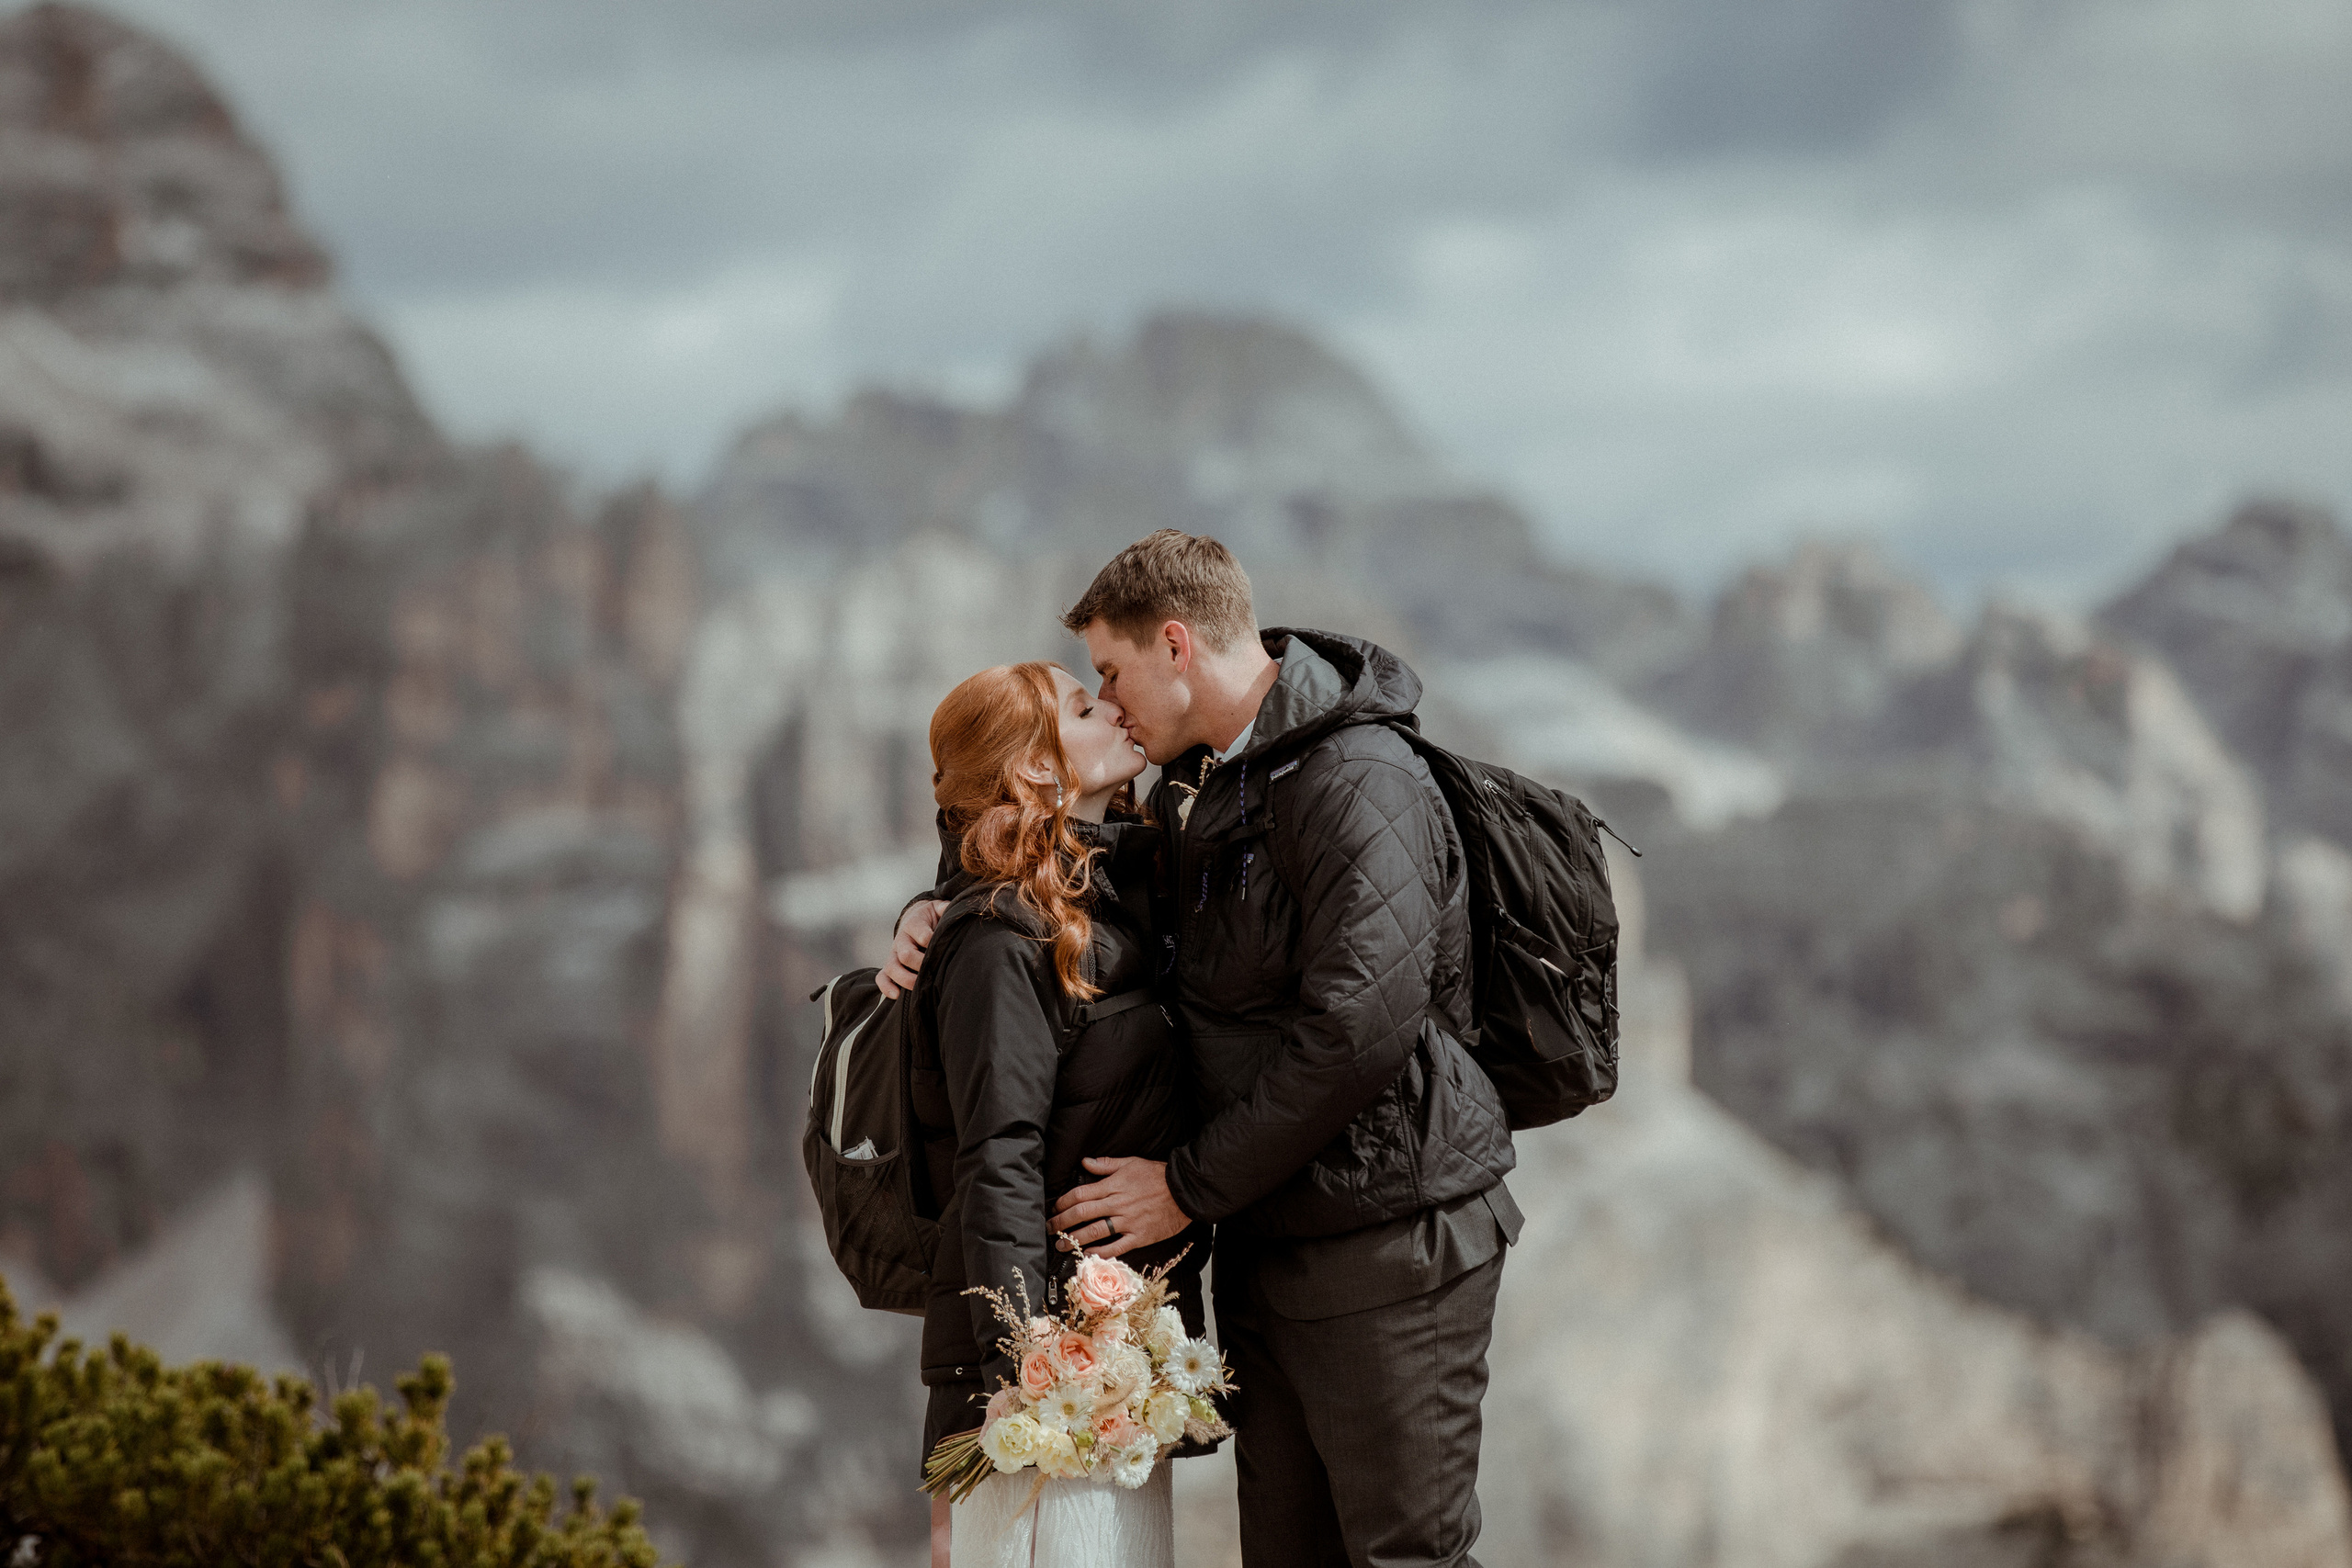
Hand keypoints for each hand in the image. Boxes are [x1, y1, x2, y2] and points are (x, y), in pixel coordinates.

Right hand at [879, 900, 946, 998]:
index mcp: (914, 923)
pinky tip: (895, 995)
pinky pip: (882, 977)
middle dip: (919, 964)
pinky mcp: (889, 965)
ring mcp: (894, 953)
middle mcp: (901, 939)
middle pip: (905, 954)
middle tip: (933, 972)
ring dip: (904, 979)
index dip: (931, 941)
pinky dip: (886, 986)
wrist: (914, 921)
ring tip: (917, 988)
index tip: (941, 948)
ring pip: (891, 967)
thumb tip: (950, 908)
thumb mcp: (937, 908)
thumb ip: (944, 907)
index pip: (921, 933)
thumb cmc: (930, 918)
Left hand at [1052, 1157, 1187, 1258]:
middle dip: (1063, 1221)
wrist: (1186, 1190)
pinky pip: (1117, 1246)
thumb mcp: (1132, 1163)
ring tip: (1061, 1244)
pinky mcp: (1140, 1236)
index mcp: (1114, 1185)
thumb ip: (1107, 1165)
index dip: (1064, 1202)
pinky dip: (1101, 1252)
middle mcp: (1118, 1203)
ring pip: (1096, 1231)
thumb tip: (1085, 1161)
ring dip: (1075, 1238)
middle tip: (1050, 1228)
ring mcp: (1128, 1221)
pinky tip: (1088, 1254)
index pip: (1081, 1194)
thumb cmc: (1158, 1175)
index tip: (1055, 1208)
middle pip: (1083, 1213)